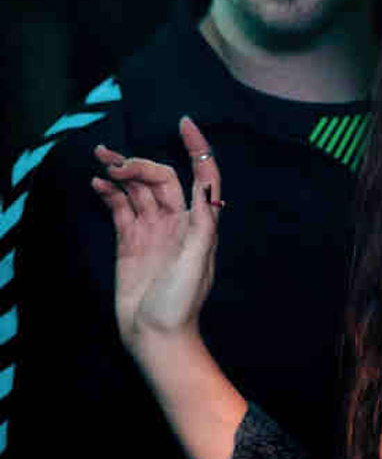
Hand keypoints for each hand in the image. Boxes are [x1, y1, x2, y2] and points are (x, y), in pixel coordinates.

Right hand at [92, 116, 222, 349]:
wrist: (155, 336)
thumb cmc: (181, 303)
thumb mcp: (198, 262)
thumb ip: (203, 223)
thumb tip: (206, 185)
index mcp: (200, 222)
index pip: (202, 175)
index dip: (197, 148)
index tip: (185, 122)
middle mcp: (177, 221)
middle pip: (161, 178)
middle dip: (140, 163)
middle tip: (115, 162)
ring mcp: (153, 230)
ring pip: (138, 190)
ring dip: (123, 172)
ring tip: (102, 158)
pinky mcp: (130, 241)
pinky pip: (121, 208)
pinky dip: (111, 193)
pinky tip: (99, 183)